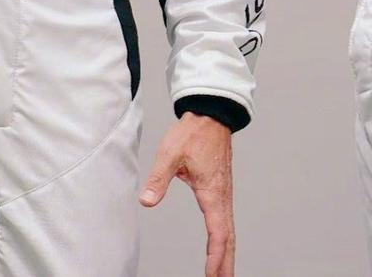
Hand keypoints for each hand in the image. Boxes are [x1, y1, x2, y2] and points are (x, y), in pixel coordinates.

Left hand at [139, 112, 234, 276]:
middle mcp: (222, 197)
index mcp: (213, 193)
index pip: (218, 233)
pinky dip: (225, 239)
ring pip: (229, 231)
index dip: (216, 257)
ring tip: (223, 274)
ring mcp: (224, 195)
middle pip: (228, 239)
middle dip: (225, 264)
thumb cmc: (192, 133)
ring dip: (227, 254)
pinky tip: (221, 246)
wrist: (210, 116)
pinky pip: (226, 221)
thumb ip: (159, 178)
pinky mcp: (221, 191)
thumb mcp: (170, 154)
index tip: (212, 275)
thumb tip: (147, 201)